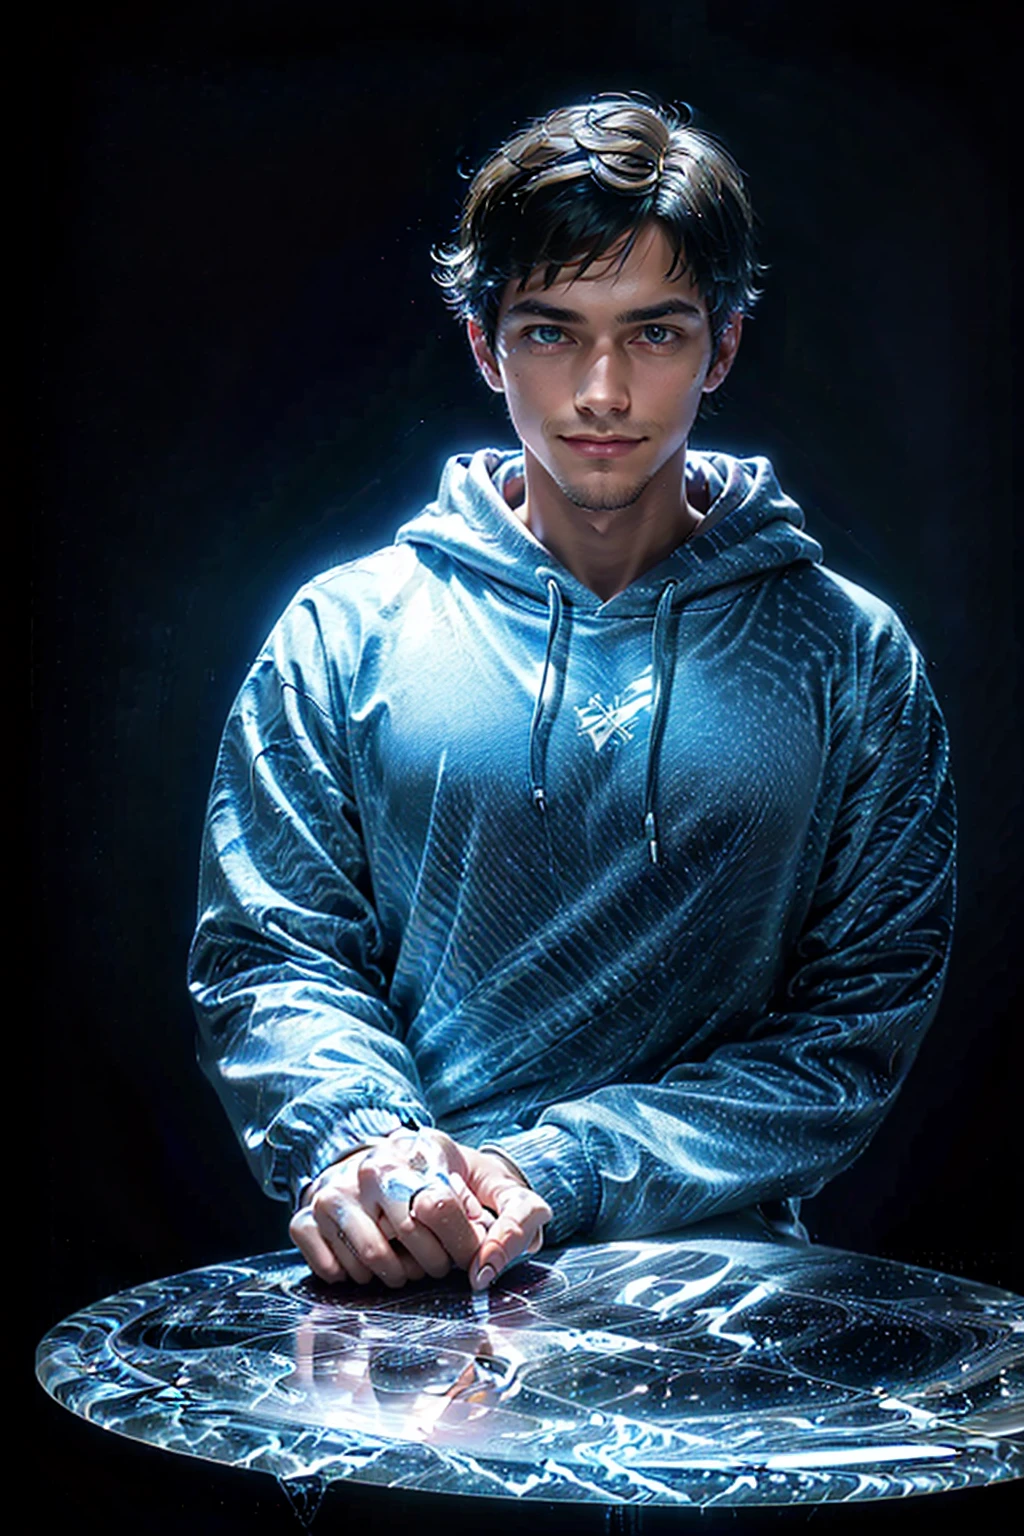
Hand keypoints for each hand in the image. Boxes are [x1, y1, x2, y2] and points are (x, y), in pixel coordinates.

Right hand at [288, 1128, 550, 1289]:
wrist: (386, 1166)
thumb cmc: (449, 1182)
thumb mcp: (492, 1184)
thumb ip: (517, 1217)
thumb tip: (486, 1271)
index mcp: (421, 1150)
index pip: (440, 1205)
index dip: (460, 1244)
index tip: (466, 1257)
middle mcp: (372, 1166)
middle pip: (408, 1236)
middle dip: (431, 1264)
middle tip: (435, 1262)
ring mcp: (335, 1191)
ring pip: (370, 1261)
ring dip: (394, 1276)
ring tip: (403, 1261)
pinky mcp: (306, 1217)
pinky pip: (330, 1269)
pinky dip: (353, 1278)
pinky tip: (367, 1262)